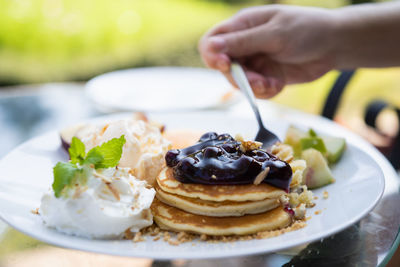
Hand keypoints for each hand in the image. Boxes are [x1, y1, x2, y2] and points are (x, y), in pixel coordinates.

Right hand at [198, 5, 337, 97]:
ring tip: (271, 84)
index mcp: (243, 26)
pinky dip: (266, 92)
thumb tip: (210, 46)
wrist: (335, 45)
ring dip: (254, 87)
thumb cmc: (307, 30)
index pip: (212, 41)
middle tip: (259, 81)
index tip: (224, 65)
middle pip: (224, 67)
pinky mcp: (267, 76)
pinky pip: (256, 91)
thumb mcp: (274, 34)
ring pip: (240, 82)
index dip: (212, 55)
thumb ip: (242, 42)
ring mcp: (256, 62)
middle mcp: (245, 45)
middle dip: (240, 77)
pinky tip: (279, 85)